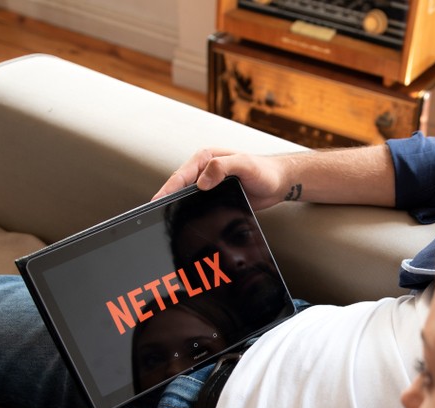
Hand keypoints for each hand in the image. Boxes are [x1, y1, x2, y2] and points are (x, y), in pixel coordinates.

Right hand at [153, 149, 290, 209]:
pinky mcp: (215, 196)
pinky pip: (198, 204)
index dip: (168, 188)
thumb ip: (223, 167)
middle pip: (179, 186)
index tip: (158, 200)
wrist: (279, 183)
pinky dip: (190, 212)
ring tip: (164, 221)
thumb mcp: (245, 164)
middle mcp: (204, 170)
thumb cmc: (265, 170)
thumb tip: (202, 181)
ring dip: (176, 207)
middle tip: (155, 214)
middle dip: (166, 199)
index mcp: (206, 157)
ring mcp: (209, 183)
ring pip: (186, 196)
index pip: (182, 174)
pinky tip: (185, 223)